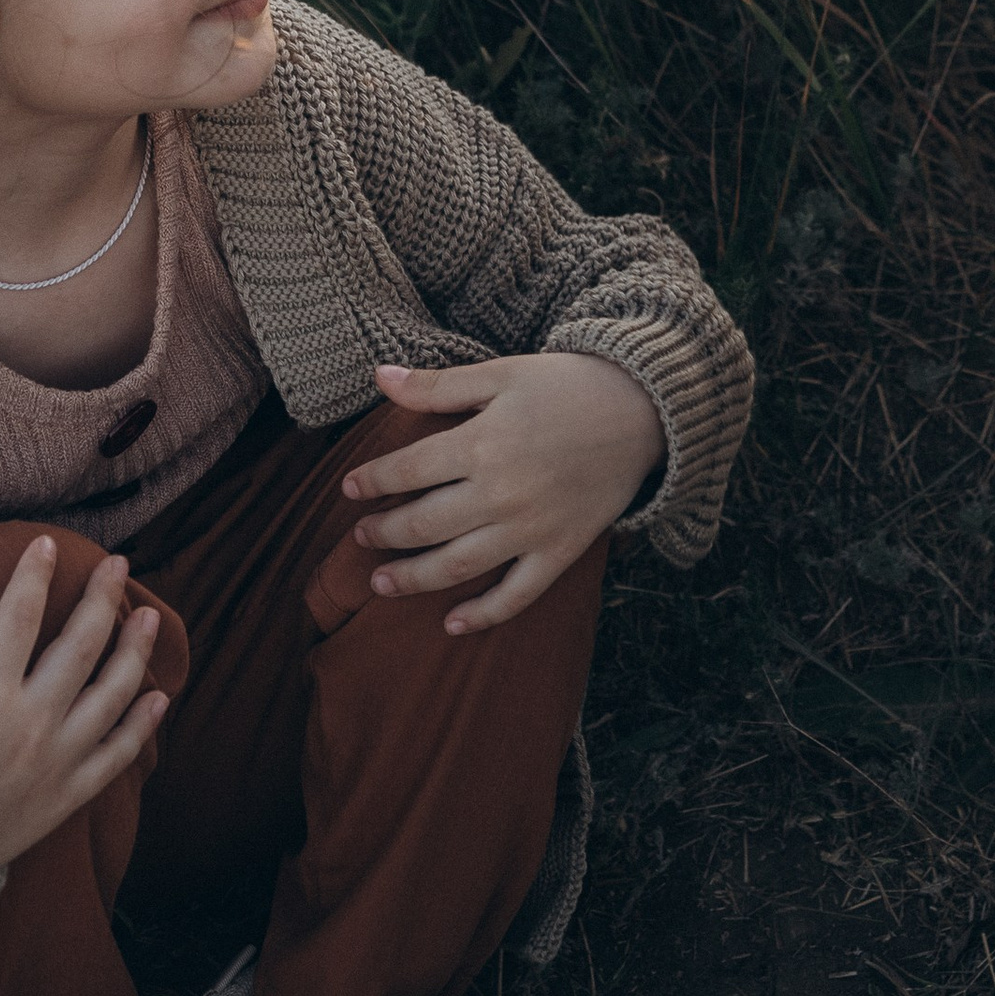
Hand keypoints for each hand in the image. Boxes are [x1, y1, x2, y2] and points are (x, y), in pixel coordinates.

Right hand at [0, 541, 167, 886]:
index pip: (18, 619)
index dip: (33, 577)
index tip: (48, 544)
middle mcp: (31, 725)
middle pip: (80, 647)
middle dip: (101, 599)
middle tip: (118, 564)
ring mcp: (57, 762)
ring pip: (111, 695)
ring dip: (134, 651)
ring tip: (147, 614)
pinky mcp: (69, 796)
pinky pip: (117, 755)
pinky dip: (141, 725)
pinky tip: (158, 698)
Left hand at [345, 353, 663, 633]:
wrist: (644, 409)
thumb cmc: (568, 384)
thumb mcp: (502, 372)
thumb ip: (439, 384)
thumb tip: (379, 377)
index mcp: (481, 444)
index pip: (408, 470)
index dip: (372, 481)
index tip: (350, 487)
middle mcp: (499, 493)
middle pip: (424, 524)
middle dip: (384, 533)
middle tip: (361, 537)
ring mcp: (530, 528)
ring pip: (457, 566)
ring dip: (413, 578)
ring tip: (381, 583)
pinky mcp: (559, 550)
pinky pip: (516, 594)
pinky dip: (483, 615)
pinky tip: (452, 623)